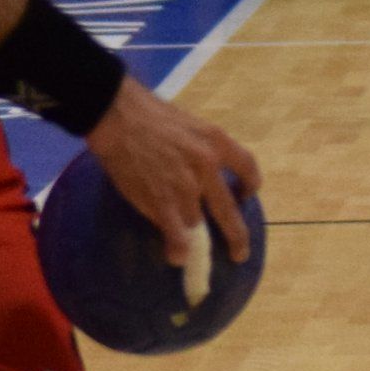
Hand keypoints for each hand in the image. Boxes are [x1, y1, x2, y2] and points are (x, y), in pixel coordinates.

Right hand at [84, 76, 258, 269]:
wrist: (118, 115)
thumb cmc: (148, 113)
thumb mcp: (188, 123)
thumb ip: (199, 146)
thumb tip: (200, 166)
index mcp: (216, 141)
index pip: (248, 167)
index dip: (251, 185)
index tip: (245, 196)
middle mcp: (208, 166)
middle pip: (231, 211)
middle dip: (238, 237)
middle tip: (239, 253)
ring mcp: (187, 187)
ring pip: (198, 224)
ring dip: (193, 238)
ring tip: (186, 249)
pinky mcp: (164, 201)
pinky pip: (178, 236)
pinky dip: (179, 250)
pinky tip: (175, 257)